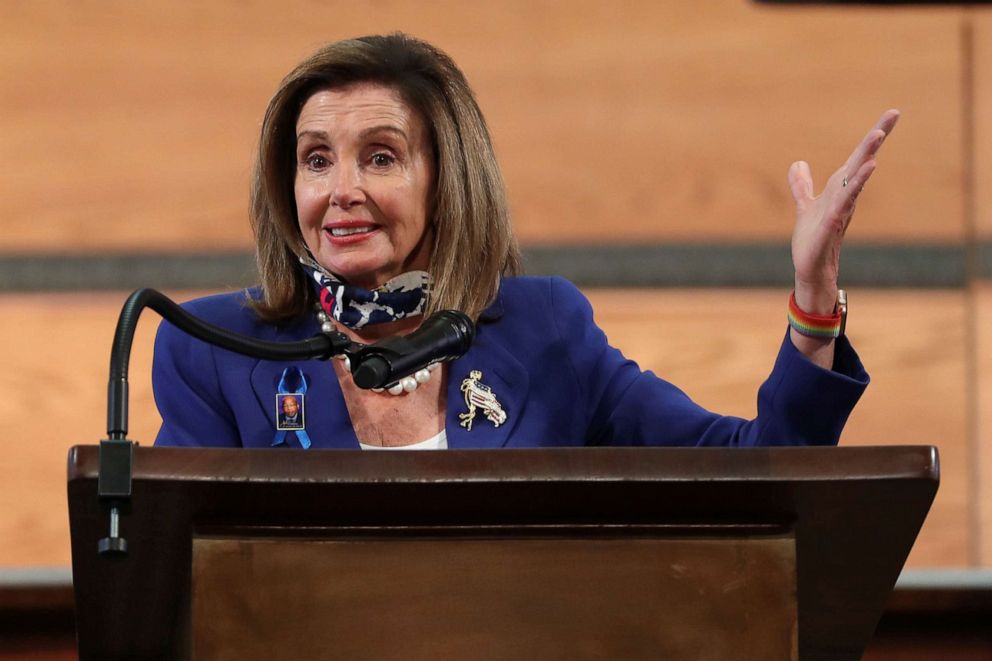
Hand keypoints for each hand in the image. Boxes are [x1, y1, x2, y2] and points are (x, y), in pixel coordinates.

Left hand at [788, 109, 899, 315]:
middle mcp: (844, 195)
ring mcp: (840, 209)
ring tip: (877, 136)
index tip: (891, 114)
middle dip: (876, 138)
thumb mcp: (805, 205)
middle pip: (862, 161)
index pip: (857, 157)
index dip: (872, 137)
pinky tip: (862, 175)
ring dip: (865, 159)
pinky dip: (852, 189)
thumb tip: (798, 163)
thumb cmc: (812, 238)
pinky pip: (843, 204)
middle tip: (893, 114)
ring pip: (855, 180)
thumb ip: (802, 185)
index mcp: (839, 188)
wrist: (810, 267)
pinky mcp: (831, 224)